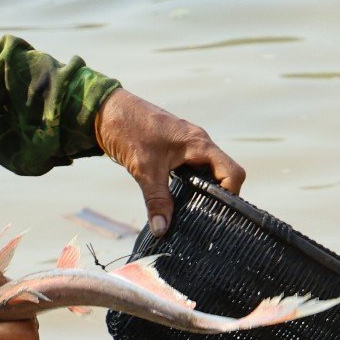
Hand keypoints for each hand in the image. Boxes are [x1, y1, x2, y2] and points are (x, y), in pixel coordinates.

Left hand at [93, 88, 245, 235]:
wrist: (108, 111)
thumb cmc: (129, 130)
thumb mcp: (144, 170)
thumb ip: (156, 201)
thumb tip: (162, 229)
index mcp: (199, 144)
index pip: (232, 171)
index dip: (231, 194)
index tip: (218, 213)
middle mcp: (199, 143)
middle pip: (225, 173)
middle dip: (219, 195)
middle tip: (208, 217)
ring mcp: (189, 145)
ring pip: (210, 172)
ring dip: (205, 190)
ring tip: (196, 212)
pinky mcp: (177, 149)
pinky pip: (195, 169)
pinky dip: (193, 185)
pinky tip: (181, 200)